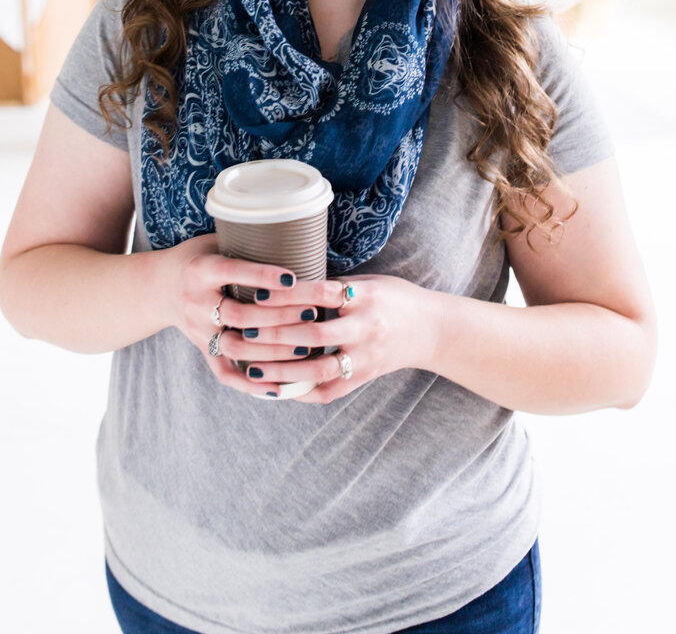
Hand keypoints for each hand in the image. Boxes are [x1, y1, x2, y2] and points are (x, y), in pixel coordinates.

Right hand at [168, 232, 303, 395]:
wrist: (159, 287)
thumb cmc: (198, 258)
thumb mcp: (214, 242)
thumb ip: (245, 243)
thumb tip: (296, 238)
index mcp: (200, 270)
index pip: (233, 272)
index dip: (263, 276)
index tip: (294, 278)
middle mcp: (197, 302)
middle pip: (239, 313)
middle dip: (279, 315)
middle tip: (312, 312)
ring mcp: (198, 330)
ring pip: (235, 346)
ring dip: (272, 350)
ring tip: (305, 347)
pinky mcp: (202, 350)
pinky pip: (225, 373)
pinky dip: (250, 385)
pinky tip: (278, 388)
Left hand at [244, 272, 429, 403]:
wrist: (432, 329)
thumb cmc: (395, 298)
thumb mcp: (369, 282)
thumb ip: (333, 287)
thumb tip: (287, 285)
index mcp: (366, 297)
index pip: (320, 293)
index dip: (288, 295)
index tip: (257, 294)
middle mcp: (365, 328)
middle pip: (313, 335)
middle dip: (275, 335)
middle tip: (243, 333)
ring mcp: (366, 357)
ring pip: (318, 369)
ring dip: (281, 370)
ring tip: (250, 368)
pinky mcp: (364, 377)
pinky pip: (329, 391)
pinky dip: (302, 392)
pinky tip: (276, 390)